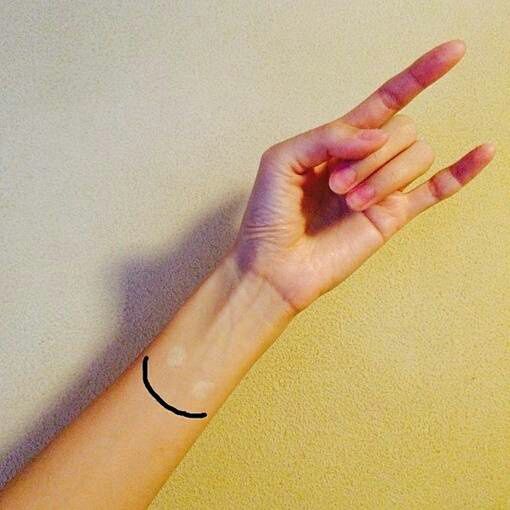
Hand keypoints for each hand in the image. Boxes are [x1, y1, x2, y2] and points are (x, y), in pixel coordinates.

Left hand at [231, 40, 495, 312]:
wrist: (274, 266)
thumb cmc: (269, 215)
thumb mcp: (282, 160)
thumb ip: (328, 136)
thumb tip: (378, 135)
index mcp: (338, 140)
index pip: (385, 101)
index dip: (418, 76)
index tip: (454, 52)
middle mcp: (365, 160)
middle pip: (401, 131)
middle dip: (372, 155)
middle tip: (336, 184)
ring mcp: (381, 188)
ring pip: (416, 157)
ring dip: (385, 176)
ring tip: (350, 201)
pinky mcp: (392, 217)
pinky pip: (436, 190)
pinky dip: (461, 172)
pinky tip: (484, 151)